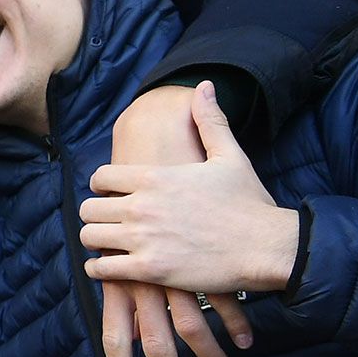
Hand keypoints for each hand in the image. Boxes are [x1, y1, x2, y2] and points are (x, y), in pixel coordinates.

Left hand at [82, 82, 293, 356]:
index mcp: (155, 176)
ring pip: (89, 236)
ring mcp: (144, 239)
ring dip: (96, 240)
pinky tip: (112, 267)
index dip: (102, 186)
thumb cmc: (249, 203)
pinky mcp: (150, 270)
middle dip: (97, 214)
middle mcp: (143, 206)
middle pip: (88, 208)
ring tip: (109, 244)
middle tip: (109, 222)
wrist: (269, 247)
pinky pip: (102, 268)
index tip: (111, 194)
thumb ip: (209, 121)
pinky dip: (101, 268)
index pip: (100, 177)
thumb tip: (204, 86)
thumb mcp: (230, 156)